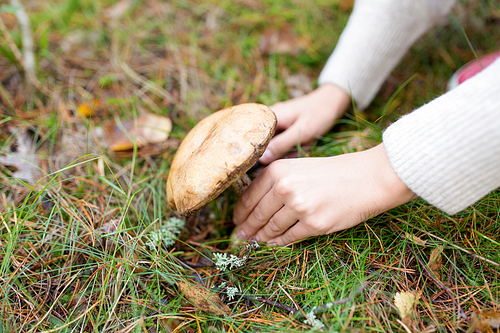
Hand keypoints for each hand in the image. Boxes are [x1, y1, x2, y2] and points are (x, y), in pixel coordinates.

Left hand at [234, 144, 414, 245]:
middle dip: (247, 228)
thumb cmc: (332, 172)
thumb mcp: (297, 167)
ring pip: (271, 229)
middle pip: (257, 215)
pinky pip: (289, 238)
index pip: (249, 197)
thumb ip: (274, 183)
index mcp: (277, 171)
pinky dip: (278, 242)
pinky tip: (273, 243)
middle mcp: (285, 188)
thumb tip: (252, 206)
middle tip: (240, 236)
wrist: (366, 178)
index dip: (240, 212)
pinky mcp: (314, 224)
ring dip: (260, 238)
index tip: (236, 220)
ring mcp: (299, 207)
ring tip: (254, 241)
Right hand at [259, 84, 350, 163]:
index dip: (259, 152)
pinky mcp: (284, 128)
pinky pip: (284, 143)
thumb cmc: (319, 113)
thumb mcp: (302, 131)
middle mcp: (269, 119)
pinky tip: (307, 142)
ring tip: (308, 142)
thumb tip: (262, 159)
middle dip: (282, 152)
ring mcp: (277, 124)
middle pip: (265, 144)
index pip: (253, 137)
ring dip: (291, 150)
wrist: (333, 101)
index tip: (272, 160)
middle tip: (300, 147)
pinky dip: (295, 147)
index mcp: (269, 116)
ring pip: (276, 146)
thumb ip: (282, 144)